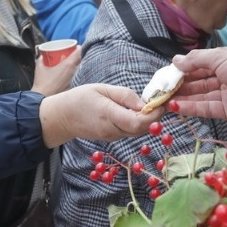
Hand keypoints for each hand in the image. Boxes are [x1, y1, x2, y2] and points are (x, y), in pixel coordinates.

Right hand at [32, 45, 81, 95]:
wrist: (43, 99)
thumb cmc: (42, 83)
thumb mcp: (40, 67)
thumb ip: (41, 59)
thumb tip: (41, 56)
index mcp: (67, 65)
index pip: (78, 53)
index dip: (78, 48)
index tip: (76, 46)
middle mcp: (72, 72)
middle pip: (79, 61)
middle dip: (76, 56)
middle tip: (71, 54)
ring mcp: (72, 80)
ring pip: (77, 69)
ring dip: (74, 65)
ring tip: (68, 63)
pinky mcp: (70, 86)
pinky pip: (73, 77)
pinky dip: (71, 73)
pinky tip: (65, 74)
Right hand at [39, 83, 163, 146]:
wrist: (62, 117)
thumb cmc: (81, 98)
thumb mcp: (102, 89)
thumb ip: (124, 96)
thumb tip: (145, 104)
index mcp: (108, 115)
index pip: (137, 122)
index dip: (153, 116)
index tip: (163, 104)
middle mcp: (112, 130)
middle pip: (141, 129)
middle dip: (155, 118)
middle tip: (163, 103)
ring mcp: (112, 136)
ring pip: (137, 132)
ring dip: (148, 121)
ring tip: (153, 105)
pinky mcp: (112, 138)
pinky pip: (130, 131)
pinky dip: (139, 123)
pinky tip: (139, 112)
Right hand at [171, 45, 226, 123]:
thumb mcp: (220, 56)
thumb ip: (196, 60)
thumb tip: (176, 61)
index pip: (202, 65)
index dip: (185, 68)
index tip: (169, 73)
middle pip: (200, 82)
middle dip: (182, 84)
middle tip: (163, 88)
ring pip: (201, 96)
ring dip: (183, 97)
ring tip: (164, 99)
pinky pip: (206, 109)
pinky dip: (191, 108)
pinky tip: (175, 107)